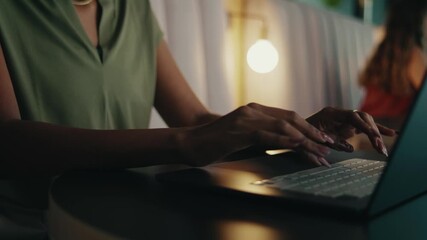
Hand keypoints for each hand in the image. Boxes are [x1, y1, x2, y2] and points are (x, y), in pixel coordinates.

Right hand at [180, 103, 334, 166]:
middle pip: (291, 118)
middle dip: (313, 132)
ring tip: (320, 151)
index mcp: (254, 110)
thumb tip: (282, 144)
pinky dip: (284, 140)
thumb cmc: (215, 143)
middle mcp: (252, 111)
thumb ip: (260, 135)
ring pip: (283, 126)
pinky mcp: (238, 132)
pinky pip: (266, 134)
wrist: (190, 143)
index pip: (288, 116)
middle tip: (330, 145)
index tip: (323, 139)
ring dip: (305, 139)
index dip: (308, 127)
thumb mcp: (242, 137)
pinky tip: (298, 145)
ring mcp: (245, 120)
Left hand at [306, 107, 395, 154]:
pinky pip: (363, 127)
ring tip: (382, 148)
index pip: (352, 116)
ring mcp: (344, 119)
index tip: (373, 136)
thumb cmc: (302, 136)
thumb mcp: (311, 141)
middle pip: (362, 118)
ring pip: (365, 122)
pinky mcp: (347, 126)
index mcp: (330, 114)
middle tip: (379, 146)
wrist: (296, 132)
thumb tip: (346, 151)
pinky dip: (376, 131)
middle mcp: (339, 114)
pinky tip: (390, 134)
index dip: (364, 125)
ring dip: (376, 134)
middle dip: (373, 131)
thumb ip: (325, 145)